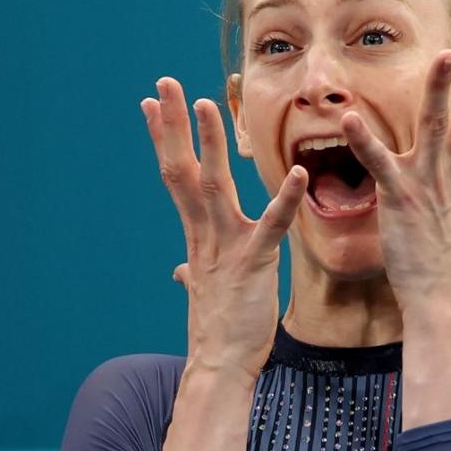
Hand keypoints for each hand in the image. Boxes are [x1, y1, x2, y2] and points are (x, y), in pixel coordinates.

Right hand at [147, 78, 306, 372]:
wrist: (221, 366)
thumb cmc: (219, 330)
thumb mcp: (205, 293)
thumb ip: (193, 274)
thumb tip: (180, 272)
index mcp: (198, 236)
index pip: (176, 177)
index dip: (165, 140)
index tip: (152, 106)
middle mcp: (205, 234)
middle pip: (183, 170)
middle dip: (174, 126)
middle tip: (163, 84)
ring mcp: (227, 247)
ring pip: (215, 186)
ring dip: (211, 144)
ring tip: (207, 104)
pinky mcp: (254, 263)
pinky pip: (272, 226)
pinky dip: (285, 199)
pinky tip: (299, 173)